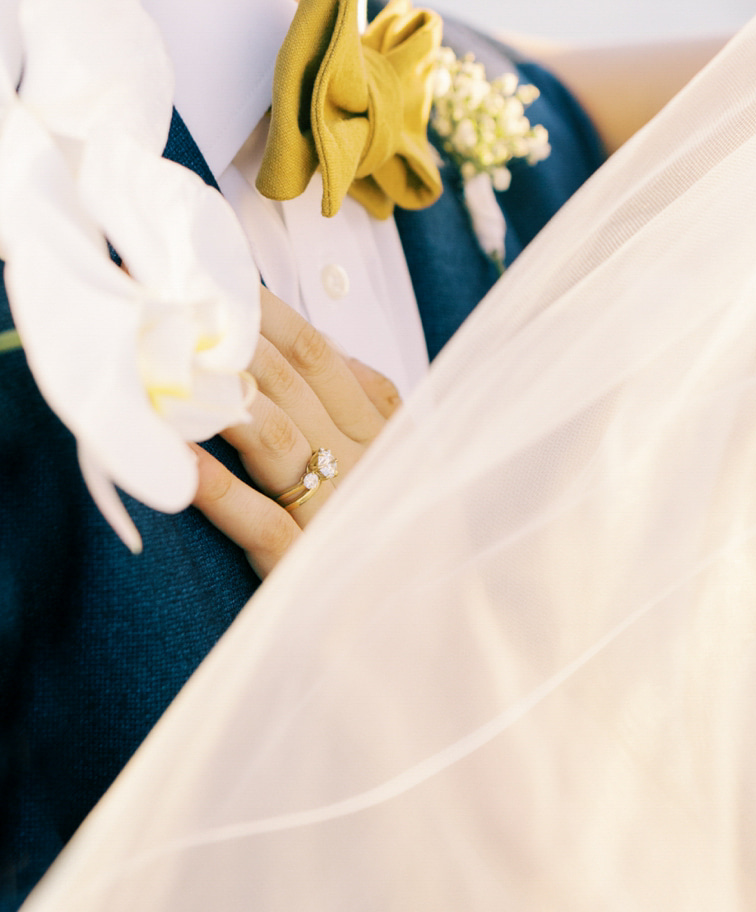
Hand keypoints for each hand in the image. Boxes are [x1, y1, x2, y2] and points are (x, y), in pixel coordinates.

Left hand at [191, 287, 400, 577]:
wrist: (428, 627)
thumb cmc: (405, 539)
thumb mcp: (404, 459)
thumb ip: (374, 404)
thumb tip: (332, 347)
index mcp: (382, 434)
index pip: (323, 357)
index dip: (272, 317)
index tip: (224, 284)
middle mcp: (362, 463)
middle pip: (292, 384)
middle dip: (232, 339)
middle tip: (178, 306)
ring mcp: (335, 511)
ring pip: (276, 437)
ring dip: (221, 396)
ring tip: (172, 364)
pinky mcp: (306, 566)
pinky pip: (257, 519)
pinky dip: (214, 487)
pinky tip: (175, 459)